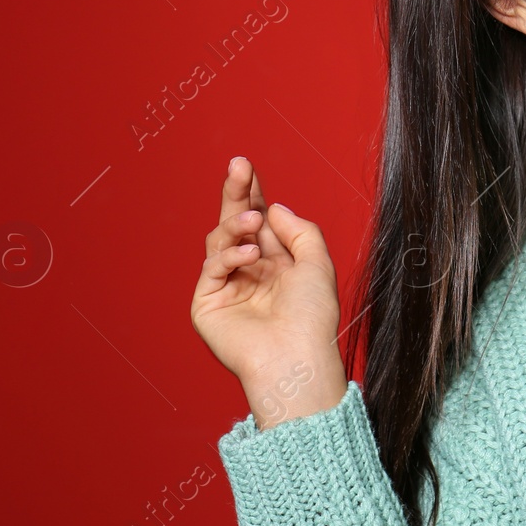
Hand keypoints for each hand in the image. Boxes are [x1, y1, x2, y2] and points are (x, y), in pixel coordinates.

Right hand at [190, 157, 346, 423]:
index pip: (260, 219)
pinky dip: (229, 255)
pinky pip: (212, 267)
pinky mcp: (207, 304)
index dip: (253, 193)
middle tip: (238, 166)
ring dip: (236, 225)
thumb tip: (272, 207)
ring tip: (253, 223)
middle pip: (236, 222)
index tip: (247, 166)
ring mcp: (227, 287)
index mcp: (276, 262)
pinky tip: (250, 255)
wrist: (296, 358)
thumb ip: (299, 230)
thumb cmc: (312, 318)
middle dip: (236, 193)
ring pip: (221, 240)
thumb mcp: (317, 264)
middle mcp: (250, 271)